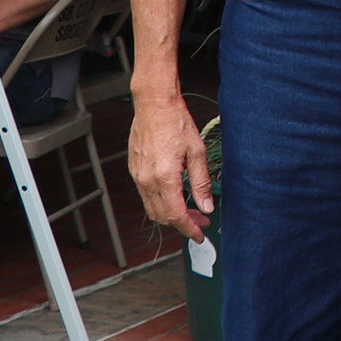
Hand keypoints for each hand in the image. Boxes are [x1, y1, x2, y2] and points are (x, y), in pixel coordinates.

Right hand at [129, 94, 213, 240]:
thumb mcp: (197, 152)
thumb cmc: (176, 123)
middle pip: (162, 216)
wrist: (154, 105)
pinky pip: (146, 195)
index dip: (189, 229)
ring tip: (192, 210)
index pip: (176, 215)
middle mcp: (146, 180)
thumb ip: (201, 182)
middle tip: (201, 221)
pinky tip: (176, 195)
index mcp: (164, 178)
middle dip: (182, 223)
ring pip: (152, 208)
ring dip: (171, 213)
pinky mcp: (134, 170)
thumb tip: (206, 206)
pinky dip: (161, 202)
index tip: (200, 235)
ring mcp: (137, 176)